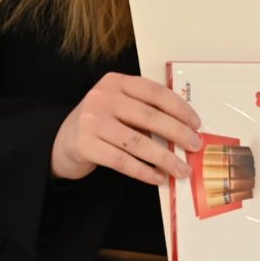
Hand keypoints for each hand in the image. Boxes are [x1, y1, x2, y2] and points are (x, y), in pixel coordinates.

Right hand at [50, 72, 202, 185]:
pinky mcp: (85, 145)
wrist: (63, 141)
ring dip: (164, 158)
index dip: (179, 108)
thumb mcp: (120, 106)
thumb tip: (185, 132)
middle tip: (195, 146)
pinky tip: (158, 178)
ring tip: (182, 169)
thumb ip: (146, 111)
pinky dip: (143, 171)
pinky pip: (121, 161)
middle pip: (149, 117)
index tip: (196, 124)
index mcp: (116, 82)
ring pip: (137, 142)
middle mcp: (103, 98)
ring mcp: (92, 121)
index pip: (155, 93)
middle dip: (177, 133)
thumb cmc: (102, 122)